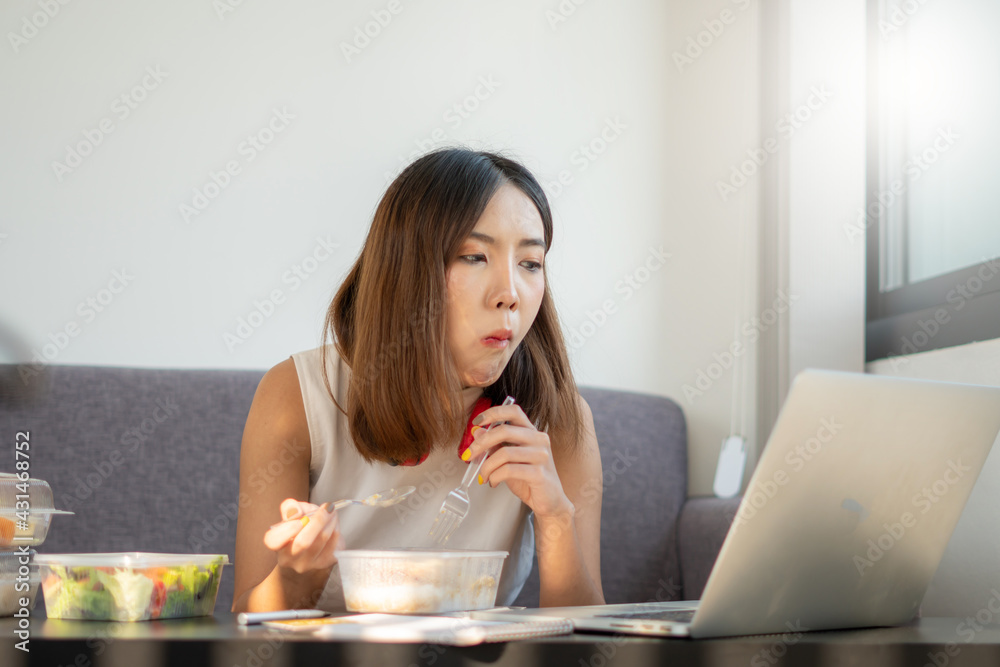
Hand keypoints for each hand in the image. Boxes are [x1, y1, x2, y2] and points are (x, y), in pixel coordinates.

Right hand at [263, 498, 343, 578]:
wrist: (312, 548)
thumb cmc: (300, 528)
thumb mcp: (293, 513)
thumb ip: (289, 507)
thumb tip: (294, 512)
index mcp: (276, 544)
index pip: (273, 541)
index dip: (288, 530)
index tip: (301, 518)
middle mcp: (289, 558)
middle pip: (303, 542)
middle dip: (318, 520)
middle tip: (327, 507)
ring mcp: (306, 564)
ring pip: (321, 540)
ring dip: (330, 521)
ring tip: (332, 511)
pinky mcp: (324, 564)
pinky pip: (333, 544)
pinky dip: (336, 529)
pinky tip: (334, 523)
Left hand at [466, 403, 574, 519]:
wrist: (550, 501)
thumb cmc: (529, 479)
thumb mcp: (508, 460)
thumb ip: (495, 445)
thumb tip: (477, 431)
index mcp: (532, 432)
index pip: (513, 411)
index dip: (493, 413)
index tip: (476, 421)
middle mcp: (539, 439)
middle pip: (504, 430)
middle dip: (480, 443)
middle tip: (469, 455)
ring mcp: (541, 456)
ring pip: (504, 453)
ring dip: (486, 466)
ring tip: (483, 476)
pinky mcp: (539, 474)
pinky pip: (508, 470)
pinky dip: (495, 476)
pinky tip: (493, 482)